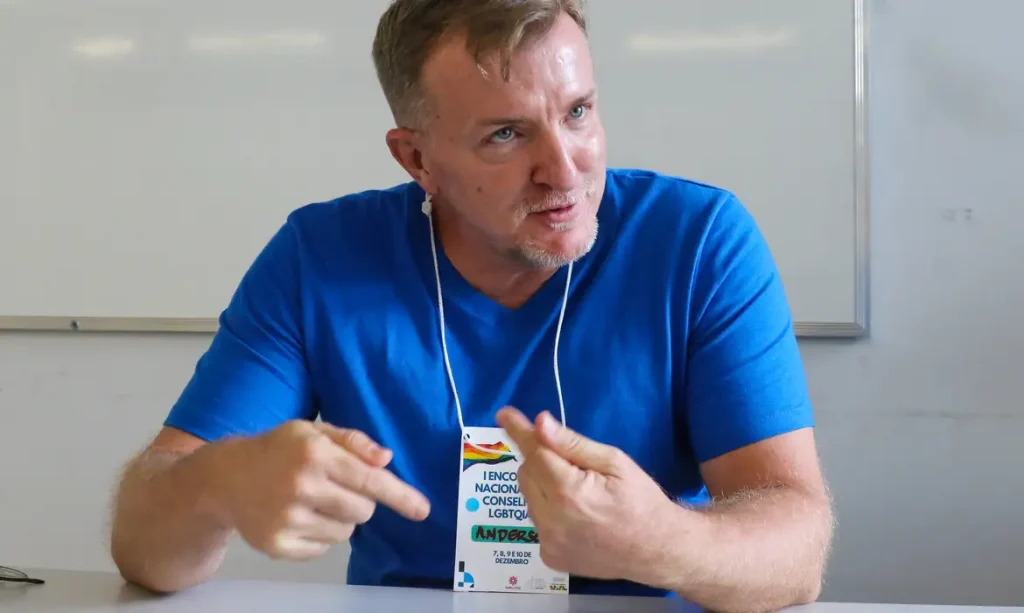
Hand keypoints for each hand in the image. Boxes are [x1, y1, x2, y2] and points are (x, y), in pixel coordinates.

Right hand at [218, 420, 429, 559]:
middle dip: (360, 501)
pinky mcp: (277, 545)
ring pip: (346, 532)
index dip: (400, 496)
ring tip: (313, 501)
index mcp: (314, 453)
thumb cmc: (278, 450)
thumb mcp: (312, 431)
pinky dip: (320, 536)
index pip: (370, 480)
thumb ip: (353, 442)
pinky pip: (323, 549)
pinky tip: (298, 516)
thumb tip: (387, 459)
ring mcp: (287, 518)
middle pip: (364, 510)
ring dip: (340, 519)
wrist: (224, 477)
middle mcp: (301, 485)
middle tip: (336, 488)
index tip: (422, 510)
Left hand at [496, 407, 675, 582]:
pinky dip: (549, 512)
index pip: (535, 453)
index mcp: (569, 492)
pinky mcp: (550, 557)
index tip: (504, 414)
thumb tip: (540, 423)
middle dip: (543, 462)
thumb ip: (573, 445)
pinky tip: (577, 516)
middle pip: (528, 474)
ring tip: (579, 494)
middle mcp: (552, 520)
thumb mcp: (615, 462)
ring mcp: (549, 542)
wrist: (658, 550)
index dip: (521, 432)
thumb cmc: (641, 500)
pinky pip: (537, 522)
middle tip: (573, 465)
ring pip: (530, 498)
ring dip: (544, 487)